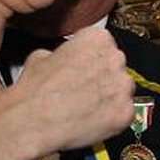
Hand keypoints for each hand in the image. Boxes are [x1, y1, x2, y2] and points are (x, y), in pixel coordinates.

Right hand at [11, 28, 134, 153]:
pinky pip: (124, 113)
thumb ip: (62, 52)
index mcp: (97, 38)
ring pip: (122, 89)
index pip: (103, 43)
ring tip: (86, 106)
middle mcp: (115, 58)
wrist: (33, 121)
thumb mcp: (41, 55)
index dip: (91, 57)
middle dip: (103, 76)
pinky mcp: (126, 112)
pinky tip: (92, 119)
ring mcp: (123, 86)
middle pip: (115, 65)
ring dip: (109, 96)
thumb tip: (64, 58)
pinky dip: (112, 118)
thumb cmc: (35, 90)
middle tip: (83, 88)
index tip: (83, 66)